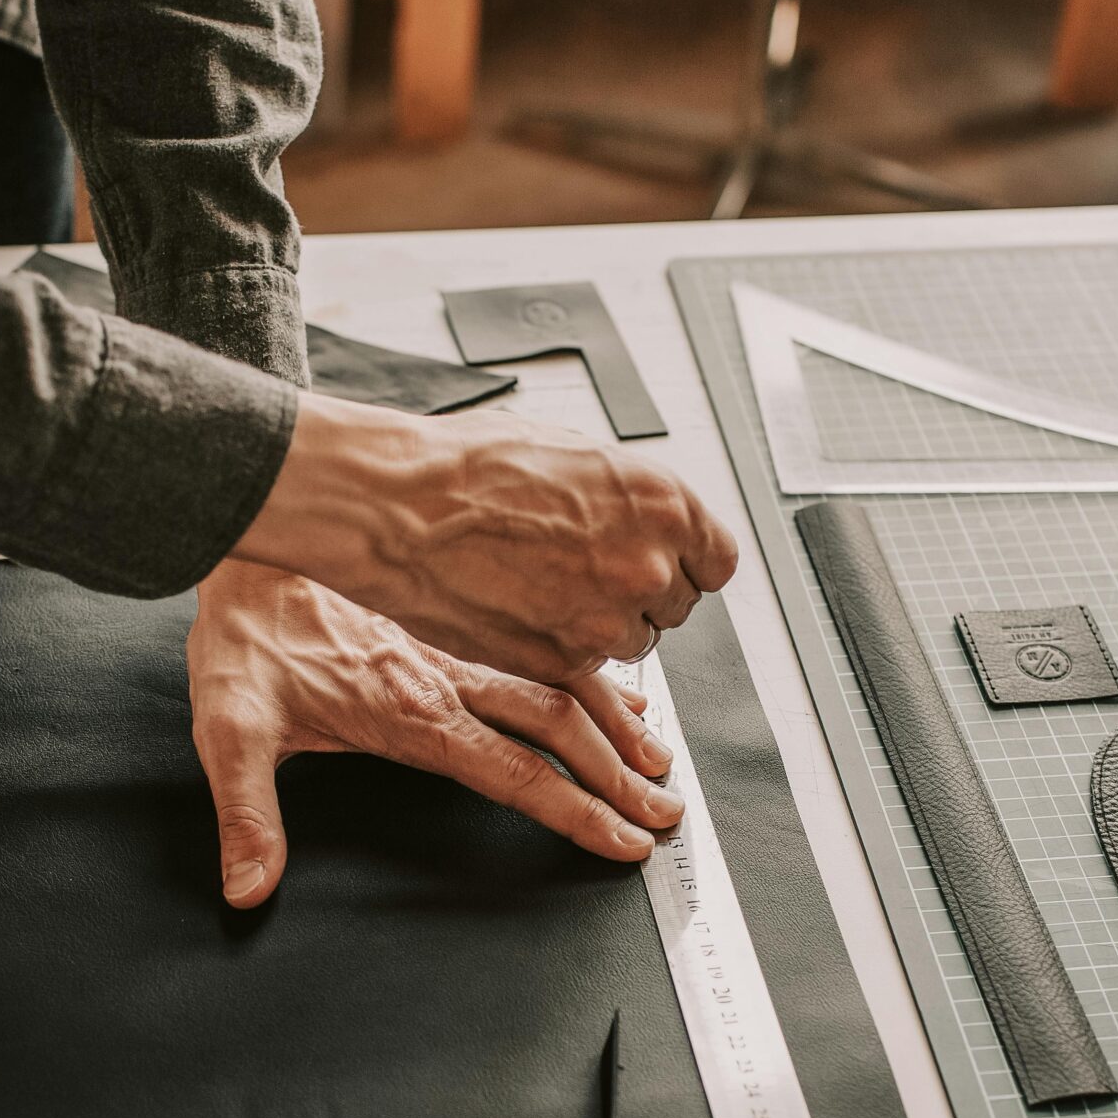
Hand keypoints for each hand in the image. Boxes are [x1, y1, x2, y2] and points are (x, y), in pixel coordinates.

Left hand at [189, 560, 684, 906]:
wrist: (252, 540)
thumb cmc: (244, 630)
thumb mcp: (230, 726)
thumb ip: (247, 814)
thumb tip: (246, 887)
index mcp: (410, 711)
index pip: (512, 774)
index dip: (574, 811)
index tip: (621, 838)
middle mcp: (447, 678)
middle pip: (556, 731)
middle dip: (617, 778)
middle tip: (664, 811)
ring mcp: (456, 648)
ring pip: (560, 686)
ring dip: (616, 726)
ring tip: (659, 759)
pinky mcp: (453, 624)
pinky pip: (539, 652)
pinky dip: (587, 677)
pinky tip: (616, 693)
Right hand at [234, 395, 738, 684]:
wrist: (399, 508)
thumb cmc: (467, 468)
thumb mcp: (573, 452)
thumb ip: (624, 496)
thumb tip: (641, 516)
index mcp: (662, 503)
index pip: (717, 560)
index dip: (686, 563)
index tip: (667, 565)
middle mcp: (646, 564)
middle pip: (677, 605)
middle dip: (638, 593)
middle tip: (583, 572)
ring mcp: (606, 619)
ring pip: (630, 642)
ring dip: (600, 624)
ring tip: (543, 588)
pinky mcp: (562, 661)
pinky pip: (583, 665)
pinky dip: (559, 645)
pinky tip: (520, 608)